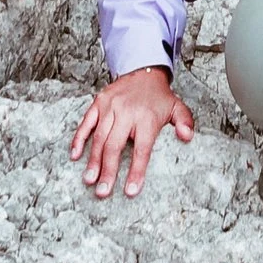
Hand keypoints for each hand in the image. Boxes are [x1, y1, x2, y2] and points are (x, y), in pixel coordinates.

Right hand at [70, 64, 191, 197]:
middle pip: (115, 146)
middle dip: (108, 171)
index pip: (141, 149)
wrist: (143, 71)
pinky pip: (86, 122)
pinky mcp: (98, 102)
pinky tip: (75, 155)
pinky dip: (79, 139)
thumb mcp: (178, 108)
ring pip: (99, 137)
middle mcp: (126, 112)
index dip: (136, 171)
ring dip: (93, 160)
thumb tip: (187, 137)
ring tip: (89, 180)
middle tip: (103, 191)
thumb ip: (185, 122)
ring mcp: (110, 107)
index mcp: (147, 118)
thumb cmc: (159, 97)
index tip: (131, 191)